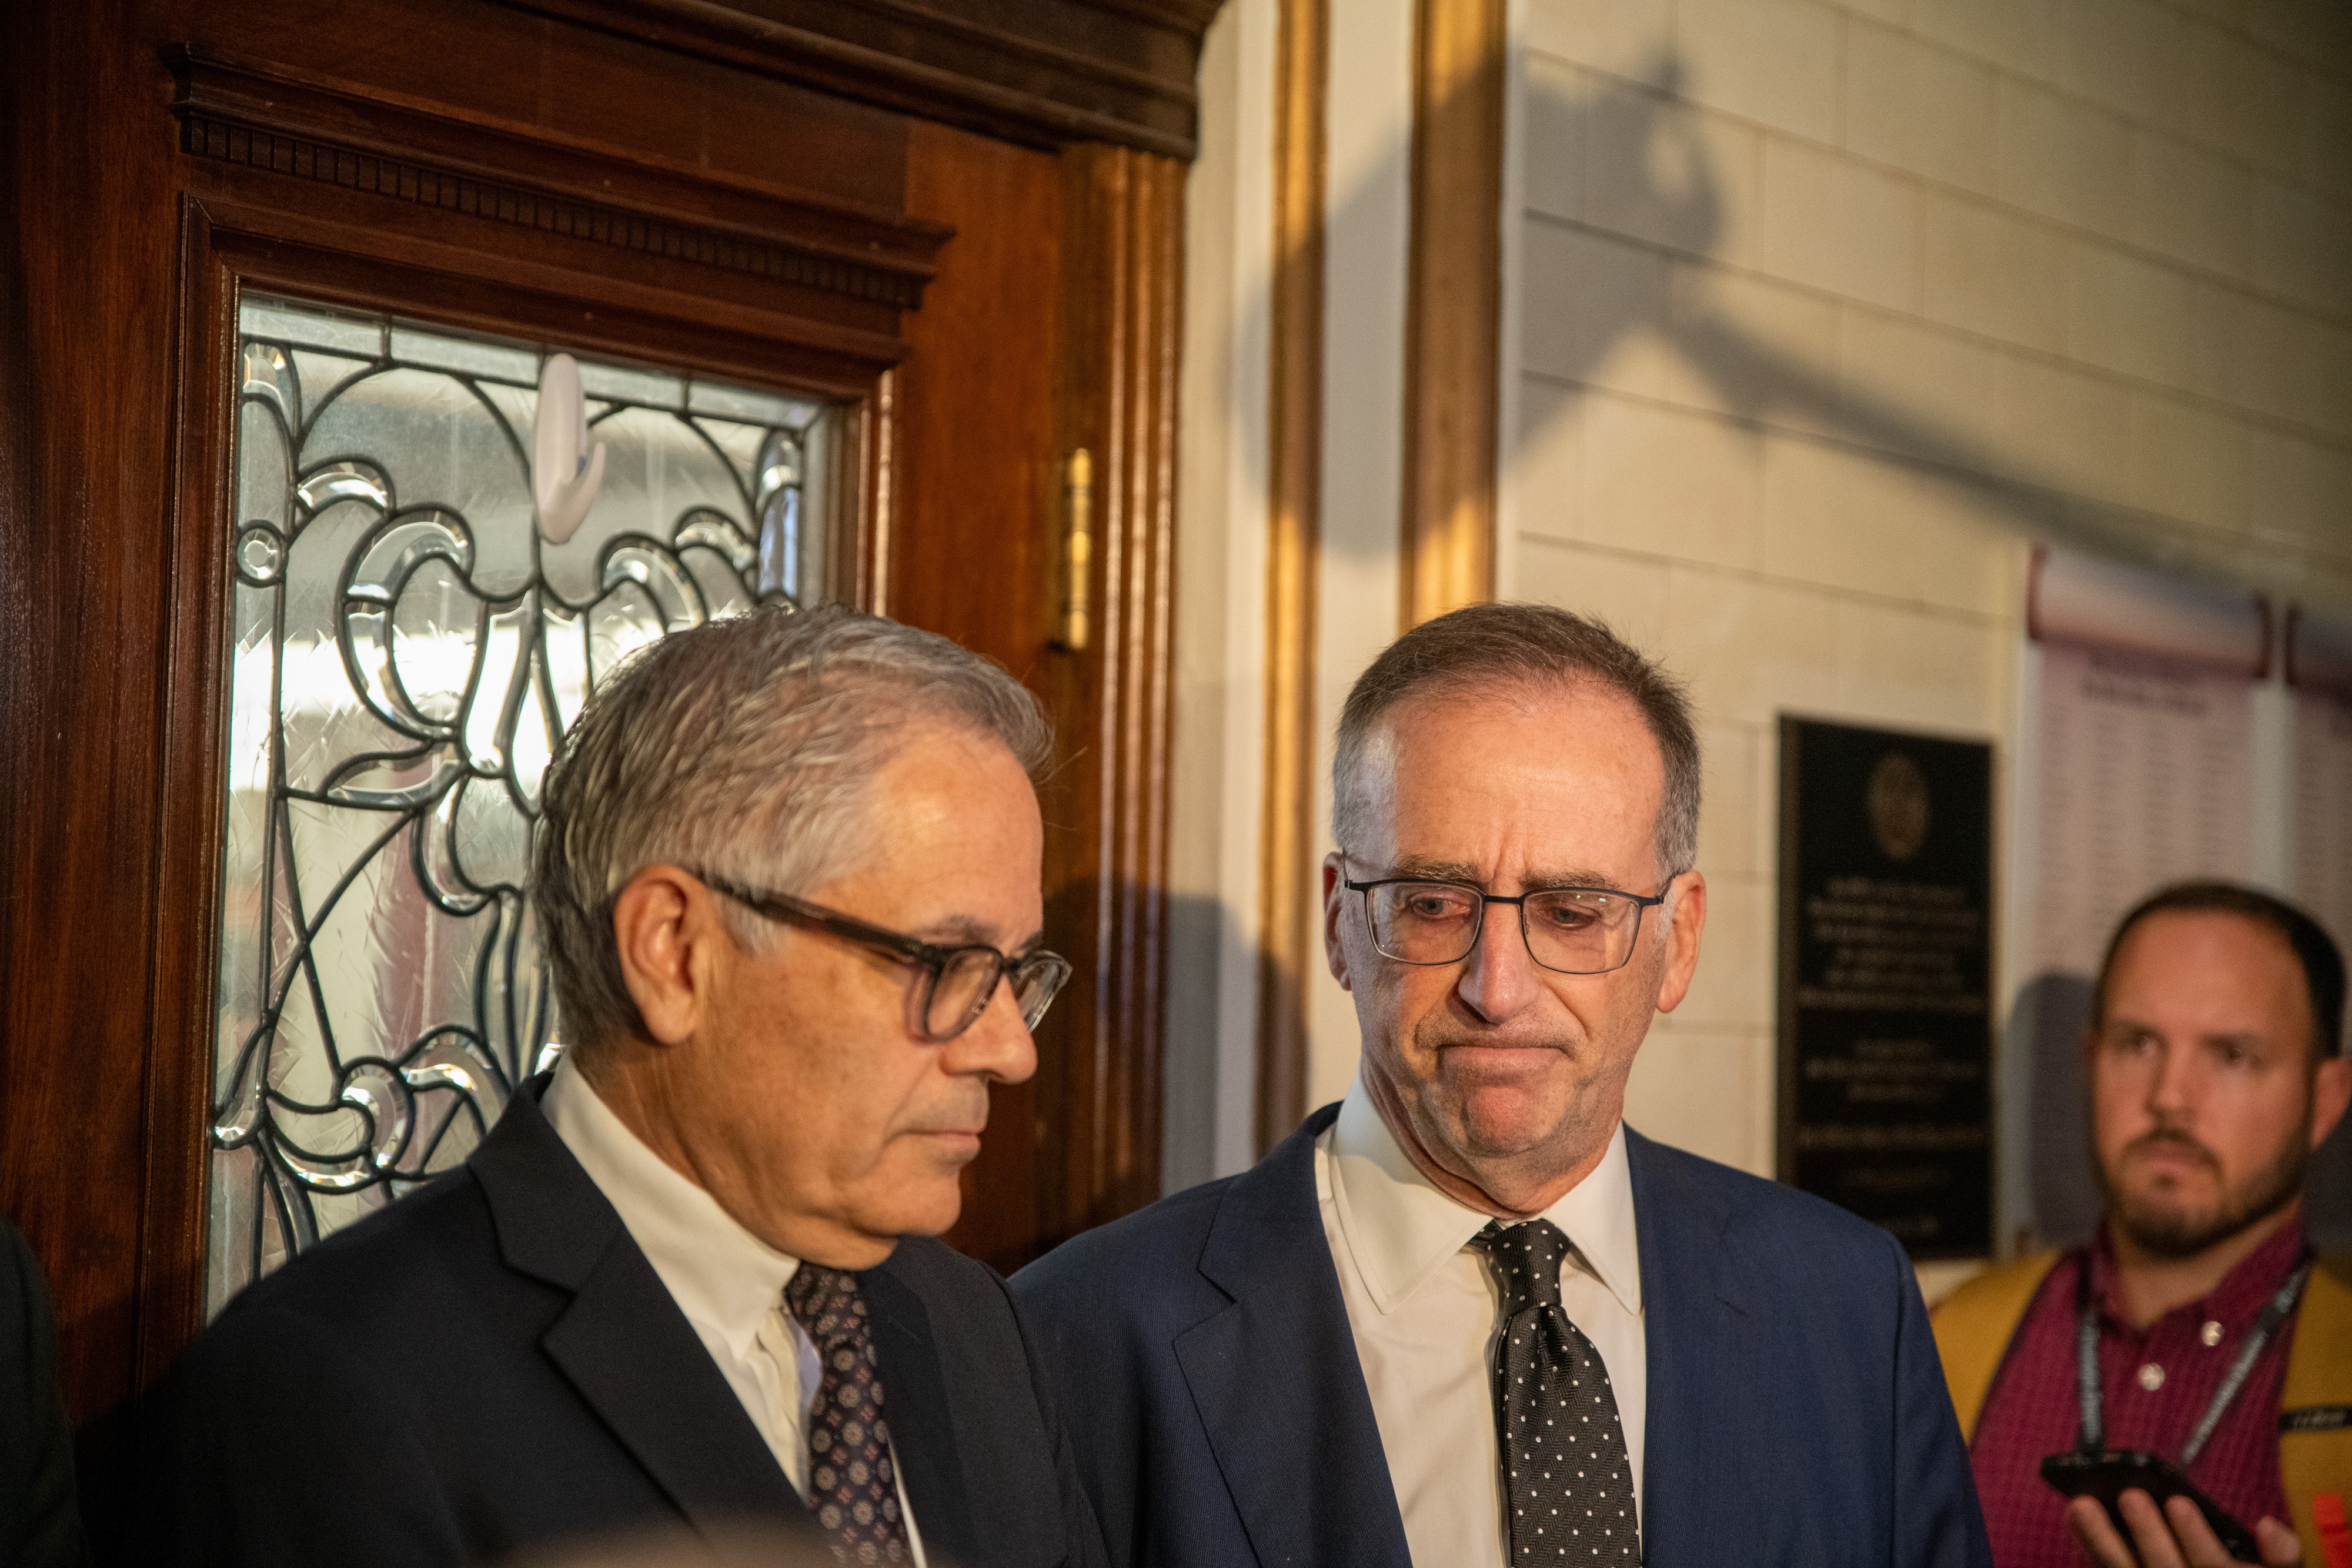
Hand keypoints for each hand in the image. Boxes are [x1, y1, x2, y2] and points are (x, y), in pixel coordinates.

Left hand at [2067, 1489, 2301, 1567]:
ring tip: (2081, 1505)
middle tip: (2131, 1496)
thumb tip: (2267, 1526)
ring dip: (2102, 1542)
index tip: (2178, 1502)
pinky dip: (2089, 1551)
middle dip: (2148, 1535)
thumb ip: (2282, 1557)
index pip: (2212, 1566)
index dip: (2196, 1537)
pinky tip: (2073, 1522)